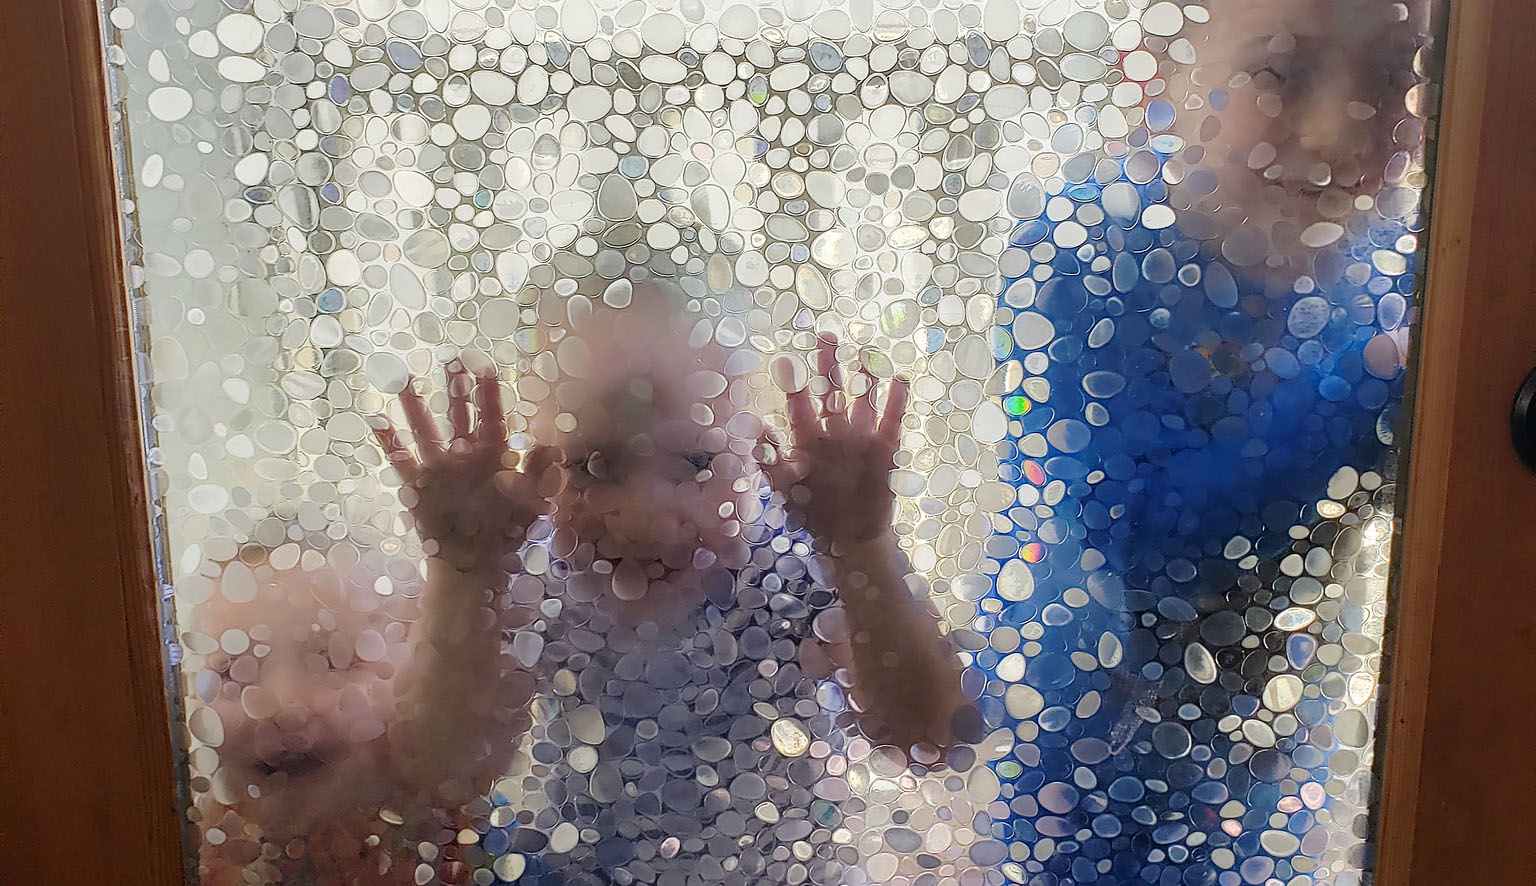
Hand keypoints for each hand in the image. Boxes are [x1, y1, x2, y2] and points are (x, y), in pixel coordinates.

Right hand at [371, 359, 561, 573]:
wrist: (475, 563)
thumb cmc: (508, 533)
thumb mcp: (531, 504)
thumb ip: (541, 475)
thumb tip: (554, 445)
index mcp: (494, 456)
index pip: (491, 417)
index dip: (488, 393)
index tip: (485, 366)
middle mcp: (465, 456)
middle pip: (458, 414)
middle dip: (454, 387)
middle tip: (451, 358)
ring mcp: (440, 468)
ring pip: (426, 430)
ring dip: (415, 406)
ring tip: (405, 378)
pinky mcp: (418, 485)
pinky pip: (400, 459)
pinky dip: (388, 440)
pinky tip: (376, 418)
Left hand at [759, 334, 908, 546]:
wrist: (849, 540)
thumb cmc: (813, 514)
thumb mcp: (784, 486)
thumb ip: (768, 456)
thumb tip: (751, 424)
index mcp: (806, 437)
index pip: (799, 402)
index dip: (793, 381)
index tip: (786, 357)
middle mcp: (833, 431)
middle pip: (831, 390)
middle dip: (828, 364)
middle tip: (826, 335)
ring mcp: (860, 437)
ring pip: (862, 398)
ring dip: (865, 375)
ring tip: (866, 350)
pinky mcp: (884, 448)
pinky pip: (891, 420)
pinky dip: (896, 400)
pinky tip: (898, 379)